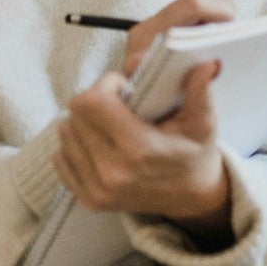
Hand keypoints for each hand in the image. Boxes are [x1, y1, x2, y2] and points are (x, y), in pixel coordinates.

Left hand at [55, 0, 235, 231]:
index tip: (125, 89)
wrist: (190, 197)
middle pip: (75, 114)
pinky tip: (100, 145)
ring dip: (83, 123)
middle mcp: (112, 172)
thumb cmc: (194, 153)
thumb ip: (201, 91)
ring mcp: (97, 189)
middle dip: (95, 101)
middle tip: (119, 107)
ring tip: (111, 126)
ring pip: (65, 133)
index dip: (106, 85)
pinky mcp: (87, 199)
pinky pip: (60, 157)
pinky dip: (76, 145)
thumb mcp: (203, 122)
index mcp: (139, 149)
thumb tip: (206, 65)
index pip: (92, 102)